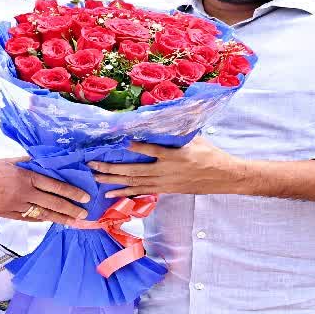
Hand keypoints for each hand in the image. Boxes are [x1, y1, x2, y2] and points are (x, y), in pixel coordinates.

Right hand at [0, 157, 89, 224]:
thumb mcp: (3, 161)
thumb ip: (23, 163)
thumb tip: (40, 162)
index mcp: (23, 174)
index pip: (54, 184)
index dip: (71, 191)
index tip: (84, 196)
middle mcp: (22, 191)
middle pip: (52, 201)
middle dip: (70, 208)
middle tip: (84, 214)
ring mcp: (13, 205)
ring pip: (42, 212)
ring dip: (59, 218)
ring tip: (72, 222)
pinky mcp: (3, 214)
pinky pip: (27, 218)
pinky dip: (39, 219)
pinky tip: (48, 221)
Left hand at [89, 136, 242, 197]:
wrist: (222, 177)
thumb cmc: (210, 155)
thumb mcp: (196, 139)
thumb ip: (177, 132)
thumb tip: (163, 119)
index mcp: (174, 156)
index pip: (151, 150)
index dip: (135, 147)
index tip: (120, 142)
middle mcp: (166, 171)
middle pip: (133, 171)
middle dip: (111, 168)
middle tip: (92, 164)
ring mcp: (164, 183)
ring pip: (133, 183)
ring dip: (113, 180)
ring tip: (95, 177)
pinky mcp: (164, 190)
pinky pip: (140, 192)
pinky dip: (124, 193)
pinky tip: (110, 195)